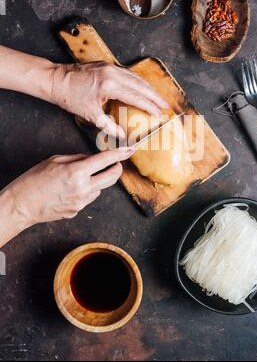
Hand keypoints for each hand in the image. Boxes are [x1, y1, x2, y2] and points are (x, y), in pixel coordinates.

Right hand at [4, 148, 133, 227]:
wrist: (22, 205)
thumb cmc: (33, 180)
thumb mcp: (55, 160)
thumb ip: (77, 158)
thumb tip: (92, 158)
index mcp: (77, 172)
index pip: (105, 160)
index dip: (120, 154)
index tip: (129, 150)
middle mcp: (83, 188)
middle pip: (112, 177)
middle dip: (117, 168)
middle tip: (114, 163)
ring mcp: (82, 202)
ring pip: (100, 188)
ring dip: (98, 180)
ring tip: (80, 178)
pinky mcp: (78, 211)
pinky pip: (89, 198)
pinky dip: (86, 191)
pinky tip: (71, 190)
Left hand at [50, 62, 168, 136]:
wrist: (55, 80)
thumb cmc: (69, 97)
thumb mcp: (90, 115)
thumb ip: (108, 126)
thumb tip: (121, 136)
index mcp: (109, 85)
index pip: (136, 97)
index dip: (150, 106)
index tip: (160, 114)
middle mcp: (112, 73)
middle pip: (140, 85)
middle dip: (155, 96)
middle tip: (166, 105)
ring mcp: (110, 67)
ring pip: (135, 77)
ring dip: (148, 88)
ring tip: (158, 97)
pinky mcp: (106, 65)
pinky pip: (127, 73)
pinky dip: (137, 81)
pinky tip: (142, 87)